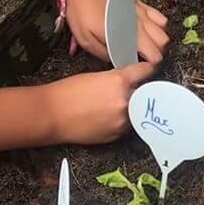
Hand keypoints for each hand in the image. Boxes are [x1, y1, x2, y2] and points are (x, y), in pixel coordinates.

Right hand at [43, 61, 158, 143]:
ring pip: (137, 111)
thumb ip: (116, 78)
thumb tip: (128, 81)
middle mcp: (125, 101)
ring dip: (132, 107)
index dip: (148, 69)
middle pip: (145, 93)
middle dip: (140, 91)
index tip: (151, 69)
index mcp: (119, 81)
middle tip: (132, 90)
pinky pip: (126, 126)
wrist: (52, 114)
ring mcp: (122, 121)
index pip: (146, 71)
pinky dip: (121, 121)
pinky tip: (106, 116)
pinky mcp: (116, 135)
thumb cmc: (67, 92)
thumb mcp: (95, 76)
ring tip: (112, 105)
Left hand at [61, 0, 169, 64]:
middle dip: (155, 54)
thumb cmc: (82, 9)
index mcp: (128, 36)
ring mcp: (142, 13)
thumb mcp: (85, 39)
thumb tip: (115, 61)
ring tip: (144, 45)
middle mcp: (139, 24)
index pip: (152, 57)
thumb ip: (103, 54)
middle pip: (163, 45)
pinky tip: (146, 30)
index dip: (147, 66)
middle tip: (140, 58)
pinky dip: (159, 27)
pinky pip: (161, 17)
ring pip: (164, 32)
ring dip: (157, 41)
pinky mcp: (140, 4)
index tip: (136, 68)